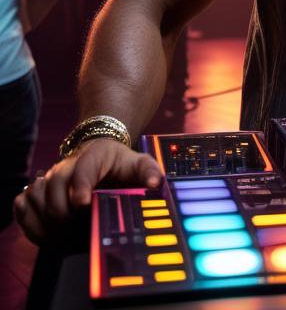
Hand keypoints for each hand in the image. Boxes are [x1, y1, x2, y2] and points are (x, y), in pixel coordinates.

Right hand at [14, 138, 162, 244]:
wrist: (98, 155)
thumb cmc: (119, 164)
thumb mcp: (138, 163)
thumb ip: (149, 172)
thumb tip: (155, 184)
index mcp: (95, 154)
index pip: (84, 168)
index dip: (80, 185)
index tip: (82, 204)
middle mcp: (67, 165)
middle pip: (54, 188)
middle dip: (65, 215)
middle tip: (79, 234)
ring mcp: (48, 178)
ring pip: (35, 198)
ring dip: (48, 222)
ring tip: (67, 239)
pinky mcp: (36, 191)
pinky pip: (23, 207)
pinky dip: (32, 224)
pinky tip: (49, 236)